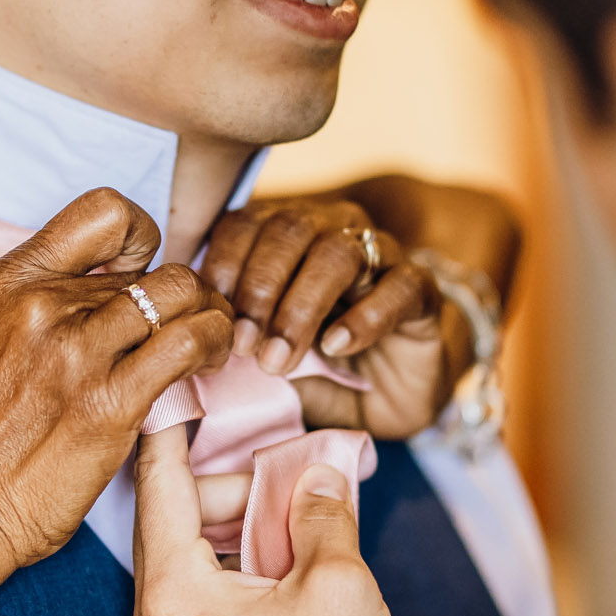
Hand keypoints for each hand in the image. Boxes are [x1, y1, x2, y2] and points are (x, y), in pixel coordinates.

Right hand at [0, 189, 233, 569]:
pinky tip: (206, 367)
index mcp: (13, 280)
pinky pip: (188, 342)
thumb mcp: (0, 337)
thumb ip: (56, 304)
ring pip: (183, 292)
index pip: (104, 212)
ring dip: (211, 317)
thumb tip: (128, 288)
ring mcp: (77, 351)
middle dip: (190, 293)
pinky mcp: (110, 401)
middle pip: (157, 264)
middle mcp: (44, 304)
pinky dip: (213, 346)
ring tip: (208, 345)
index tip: (144, 275)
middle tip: (193, 325)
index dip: (143, 237)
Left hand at [131, 426, 412, 615]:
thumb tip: (317, 470)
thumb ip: (321, 511)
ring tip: (311, 501)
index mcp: (172, 589)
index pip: (159, 478)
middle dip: (241, 477)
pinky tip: (302, 547)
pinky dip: (251, 557)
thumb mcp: (339, 585)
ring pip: (202, 548)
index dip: (180, 420)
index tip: (195, 374)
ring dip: (252, 518)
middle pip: (183, 511)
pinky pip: (215, 585)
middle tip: (298, 452)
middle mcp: (156, 615)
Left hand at [199, 197, 470, 438]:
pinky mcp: (421, 288)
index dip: (224, 264)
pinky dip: (364, 317)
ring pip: (340, 253)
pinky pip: (398, 286)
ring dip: (301, 307)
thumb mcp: (267, 353)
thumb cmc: (319, 368)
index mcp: (287, 236)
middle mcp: (334, 230)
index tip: (210, 317)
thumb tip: (195, 340)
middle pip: (291, 229)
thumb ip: (237, 338)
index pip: (247, 222)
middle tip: (244, 347)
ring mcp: (382, 255)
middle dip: (259, 288)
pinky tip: (336, 348)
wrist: (393, 393)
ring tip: (280, 357)